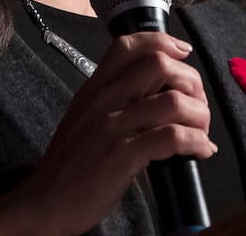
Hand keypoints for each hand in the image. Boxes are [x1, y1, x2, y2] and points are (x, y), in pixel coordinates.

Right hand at [2, 32, 217, 234]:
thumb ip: (114, 100)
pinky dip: (196, 142)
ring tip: (201, 132)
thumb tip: (156, 92)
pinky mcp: (122, 157)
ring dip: (199, 116)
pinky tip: (199, 151)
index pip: (128, 45)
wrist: (44, 203)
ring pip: (173, 101)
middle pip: (159, 65)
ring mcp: (113, 127)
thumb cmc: (68, 165)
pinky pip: (172, 137)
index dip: (163, 42)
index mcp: (94, 88)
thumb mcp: (85, 118)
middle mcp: (104, 100)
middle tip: (197, 105)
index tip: (182, 54)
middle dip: (191, 82)